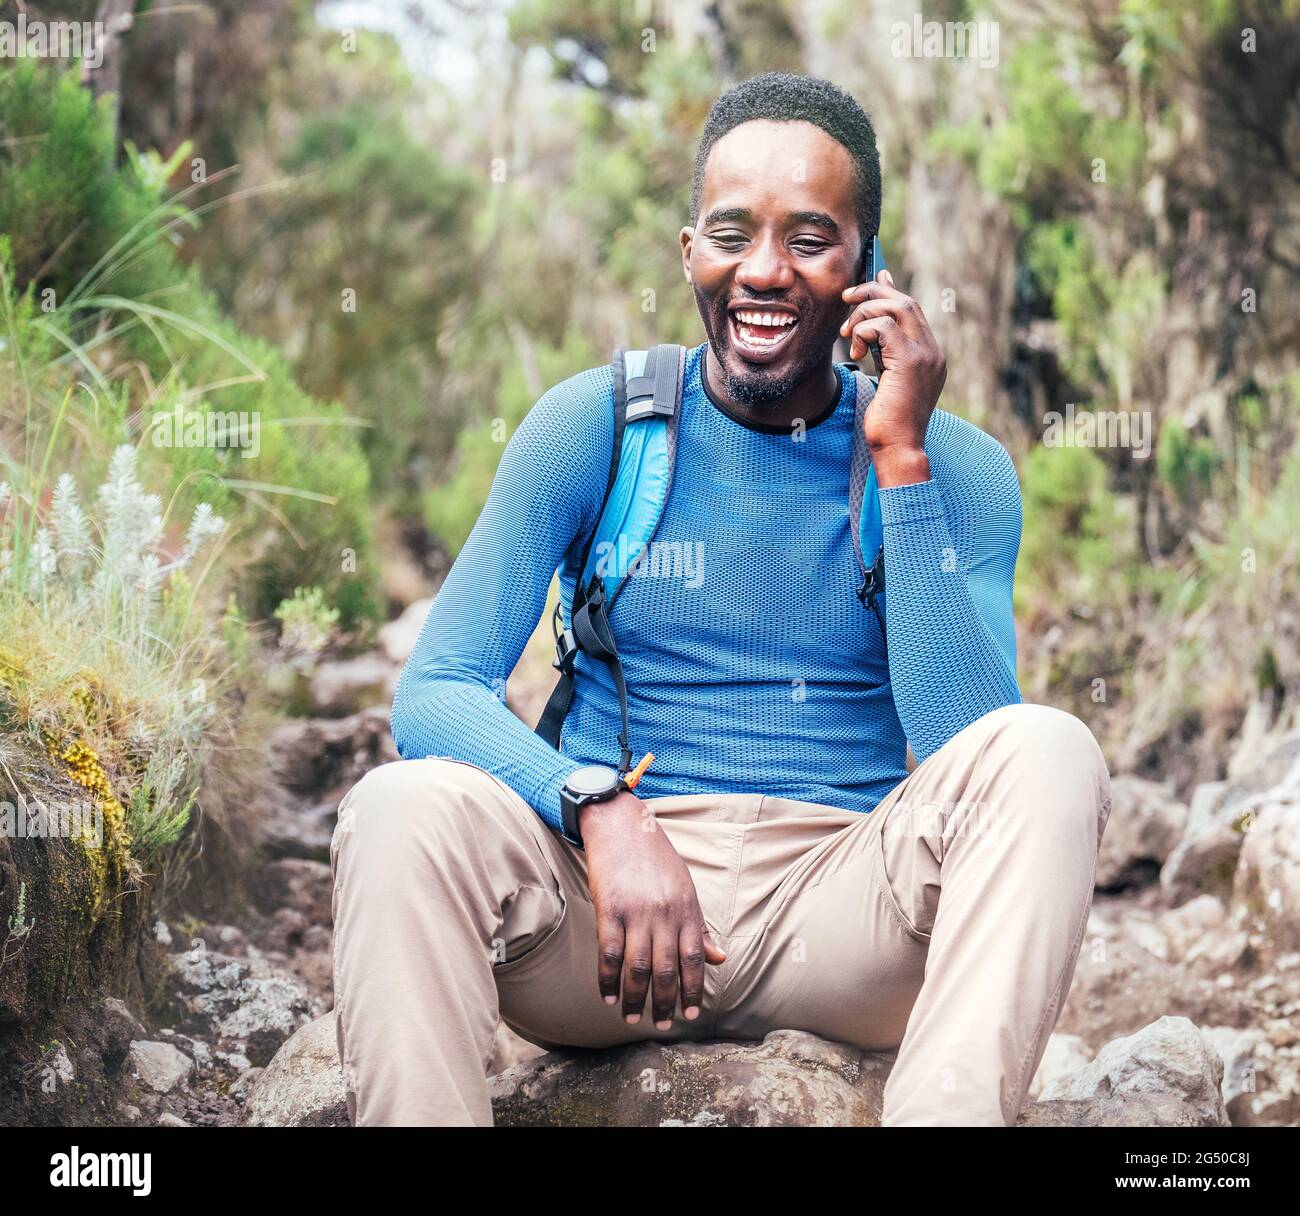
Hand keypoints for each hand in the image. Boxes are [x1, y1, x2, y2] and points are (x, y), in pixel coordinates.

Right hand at [581, 792, 725, 1028]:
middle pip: (666, 969)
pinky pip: (610, 953)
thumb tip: (720, 959)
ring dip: (636, 998)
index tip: (691, 1014)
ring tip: (632, 1018)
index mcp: (687, 908)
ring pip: (638, 967)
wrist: (622, 825)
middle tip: (663, 1025)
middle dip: (666, 1002)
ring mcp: (636, 912)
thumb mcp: (685, 887)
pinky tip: (610, 996)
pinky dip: (609, 979)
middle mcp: (665, 913)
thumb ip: (699, 926)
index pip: (695, 958)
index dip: (694, 989)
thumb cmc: (655, 857)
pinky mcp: (609, 909)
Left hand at [840, 267, 945, 484]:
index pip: (912, 310)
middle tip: (847, 298)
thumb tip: (872, 330)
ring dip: (865, 313)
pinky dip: (864, 330)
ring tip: (848, 333)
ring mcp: (925, 355)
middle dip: (873, 293)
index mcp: (930, 355)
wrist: (898, 448)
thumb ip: (885, 354)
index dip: (889, 291)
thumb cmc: (888, 422)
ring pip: (896, 307)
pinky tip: (856, 348)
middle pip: (905, 301)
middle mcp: (933, 351)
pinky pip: (883, 327)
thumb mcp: (888, 381)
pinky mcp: (910, 362)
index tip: (870, 282)